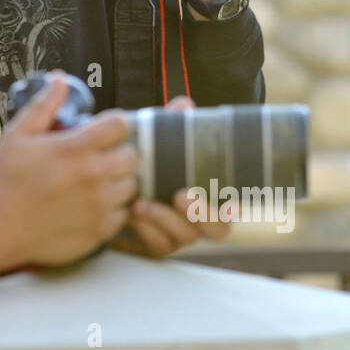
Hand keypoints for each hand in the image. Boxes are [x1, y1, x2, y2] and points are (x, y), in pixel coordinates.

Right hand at [0, 71, 137, 266]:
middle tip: (99, 156)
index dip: (113, 124)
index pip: (120, 125)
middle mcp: (94, 175)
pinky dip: (114, 208)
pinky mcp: (101, 229)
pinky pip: (124, 212)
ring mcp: (100, 205)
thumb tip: (59, 79)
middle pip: (132, 155)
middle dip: (118, 151)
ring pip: (131, 184)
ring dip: (118, 180)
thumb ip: (43, 105)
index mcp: (76, 149)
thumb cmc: (6, 180)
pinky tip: (93, 203)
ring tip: (96, 181)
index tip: (102, 131)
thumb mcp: (17, 135)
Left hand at [111, 96, 230, 257]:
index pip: (231, 209)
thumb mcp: (161, 142)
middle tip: (180, 195)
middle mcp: (199, 220)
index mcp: (209, 196)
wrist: (116, 181)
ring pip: (183, 238)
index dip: (232, 209)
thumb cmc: (152, 163)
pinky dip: (144, 230)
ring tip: (141, 204)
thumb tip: (184, 104)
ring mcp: (178, 234)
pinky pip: (156, 246)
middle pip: (216, 230)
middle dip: (201, 215)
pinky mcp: (155, 243)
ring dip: (163, 220)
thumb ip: (174, 125)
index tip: (229, 202)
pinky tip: (131, 214)